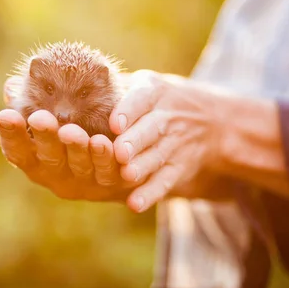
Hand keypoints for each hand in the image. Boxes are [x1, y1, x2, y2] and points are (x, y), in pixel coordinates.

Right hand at [0, 77, 137, 201]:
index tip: (4, 115)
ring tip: (72, 130)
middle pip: (49, 158)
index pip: (17, 151)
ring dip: (75, 148)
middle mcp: (57, 175)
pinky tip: (102, 142)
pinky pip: (108, 172)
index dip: (10, 134)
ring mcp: (85, 182)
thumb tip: (12, 85)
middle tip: (40, 118)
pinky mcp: (113, 184)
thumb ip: (33, 103)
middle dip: (44, 137)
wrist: (120, 159)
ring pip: (79, 165)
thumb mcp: (53, 117)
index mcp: (36, 160)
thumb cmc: (74, 131)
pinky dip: (104, 158)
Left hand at [109, 70, 234, 211]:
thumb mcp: (146, 84)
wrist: (213, 121)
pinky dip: (151, 193)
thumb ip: (115, 86)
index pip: (142, 98)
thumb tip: (75, 85)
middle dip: (135, 140)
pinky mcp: (179, 167)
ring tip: (127, 175)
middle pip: (152, 128)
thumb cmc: (160, 101)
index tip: (114, 123)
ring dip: (143, 167)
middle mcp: (167, 116)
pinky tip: (135, 203)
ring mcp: (175, 143)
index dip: (129, 110)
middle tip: (120, 152)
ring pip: (158, 156)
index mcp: (154, 92)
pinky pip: (165, 181)